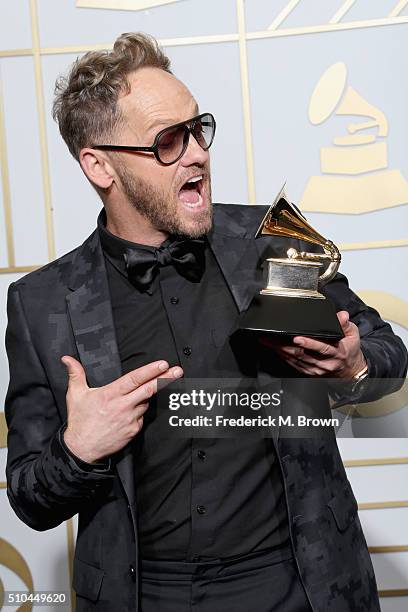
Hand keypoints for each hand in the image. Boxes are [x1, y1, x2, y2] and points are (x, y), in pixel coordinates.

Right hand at [62, 356, 182, 463]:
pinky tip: (128, 414)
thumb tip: (67, 359)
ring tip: (131, 400)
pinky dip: (139, 412)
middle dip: (166, 379)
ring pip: (145, 403)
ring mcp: (130, 419)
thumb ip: (75, 374)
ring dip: (145, 398)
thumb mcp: (75, 395)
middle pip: (149, 389)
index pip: (134, 379)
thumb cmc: (79, 421)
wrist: (82, 449)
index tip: (163, 364)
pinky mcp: (134, 430)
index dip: (150, 371)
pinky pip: (141, 417)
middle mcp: (122, 406)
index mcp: (110, 394)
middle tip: (178, 371)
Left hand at [261, 311, 366, 377]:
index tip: (297, 338)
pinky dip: (284, 357)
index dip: (309, 343)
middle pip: (303, 354)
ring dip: (280, 351)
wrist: (350, 369)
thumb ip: (345, 324)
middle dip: (284, 346)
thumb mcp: (352, 334)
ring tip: (268, 342)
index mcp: (337, 351)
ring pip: (296, 360)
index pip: (322, 347)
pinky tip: (276, 350)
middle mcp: (325, 362)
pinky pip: (294, 365)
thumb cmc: (349, 350)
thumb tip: (341, 315)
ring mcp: (316, 369)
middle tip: (271, 338)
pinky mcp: (310, 372)